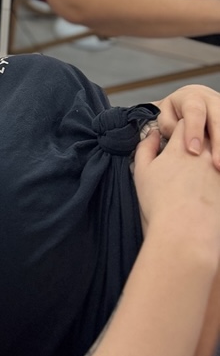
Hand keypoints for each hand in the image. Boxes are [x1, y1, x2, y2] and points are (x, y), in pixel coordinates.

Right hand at [134, 122, 219, 255]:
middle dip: (201, 138)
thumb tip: (153, 135)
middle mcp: (203, 153)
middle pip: (206, 134)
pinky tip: (210, 188)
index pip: (186, 123)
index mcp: (180, 147)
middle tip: (193, 154)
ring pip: (216, 152)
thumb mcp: (142, 172)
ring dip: (211, 156)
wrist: (185, 232)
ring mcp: (218, 169)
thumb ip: (146, 148)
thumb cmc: (159, 203)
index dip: (183, 127)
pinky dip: (216, 173)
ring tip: (200, 175)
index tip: (179, 136)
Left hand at [153, 83, 219, 169]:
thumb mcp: (165, 113)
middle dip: (218, 143)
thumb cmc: (174, 111)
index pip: (194, 112)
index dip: (194, 130)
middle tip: (216, 164)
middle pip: (218, 120)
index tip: (193, 150)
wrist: (191, 100)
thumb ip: (169, 125)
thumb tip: (181, 140)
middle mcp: (211, 102)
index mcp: (192, 98)